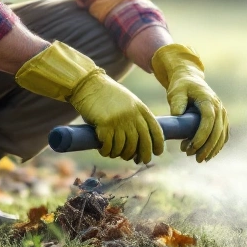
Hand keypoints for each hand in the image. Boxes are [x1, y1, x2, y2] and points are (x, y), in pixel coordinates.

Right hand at [16, 41, 164, 161]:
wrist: (88, 85)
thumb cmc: (106, 95)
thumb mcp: (127, 102)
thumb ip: (135, 117)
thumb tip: (138, 143)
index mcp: (140, 108)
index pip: (155, 130)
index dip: (158, 144)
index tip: (157, 153)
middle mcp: (133, 115)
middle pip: (142, 143)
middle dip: (142, 155)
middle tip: (137, 161)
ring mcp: (120, 120)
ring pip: (125, 148)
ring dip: (119, 154)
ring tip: (114, 153)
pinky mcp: (105, 125)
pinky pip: (109, 146)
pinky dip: (106, 151)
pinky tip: (104, 150)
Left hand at [151, 43, 228, 161]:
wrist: (191, 80)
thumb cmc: (181, 87)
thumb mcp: (176, 92)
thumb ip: (177, 102)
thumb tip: (177, 116)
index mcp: (208, 100)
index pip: (209, 119)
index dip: (202, 135)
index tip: (192, 147)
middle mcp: (219, 107)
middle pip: (217, 130)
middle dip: (207, 147)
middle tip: (194, 158)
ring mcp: (222, 114)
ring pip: (222, 135)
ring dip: (212, 149)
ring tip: (198, 159)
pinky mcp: (222, 120)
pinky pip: (223, 135)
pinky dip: (217, 146)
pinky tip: (208, 155)